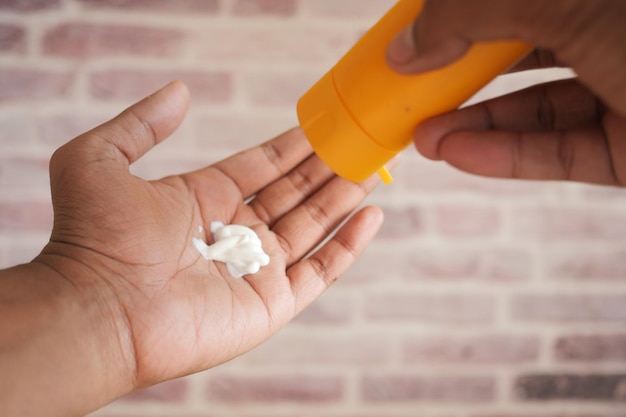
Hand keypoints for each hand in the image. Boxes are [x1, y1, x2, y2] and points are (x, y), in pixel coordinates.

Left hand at [2, 81, 382, 415]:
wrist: (97, 309)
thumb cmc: (90, 238)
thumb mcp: (98, 159)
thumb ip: (140, 123)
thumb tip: (178, 91)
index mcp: (205, 198)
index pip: (264, 165)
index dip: (295, 145)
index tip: (326, 124)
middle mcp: (235, 231)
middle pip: (294, 192)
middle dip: (328, 166)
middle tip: (361, 142)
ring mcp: (256, 268)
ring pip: (313, 225)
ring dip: (344, 197)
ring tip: (375, 168)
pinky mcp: (271, 303)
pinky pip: (321, 271)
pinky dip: (349, 245)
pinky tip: (371, 215)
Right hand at [386, 0, 625, 184]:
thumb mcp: (556, 1)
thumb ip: (470, 11)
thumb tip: (405, 48)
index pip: (515, 0)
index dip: (461, 15)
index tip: (416, 35)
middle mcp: (610, 32)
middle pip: (524, 52)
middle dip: (461, 75)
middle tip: (414, 90)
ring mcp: (623, 90)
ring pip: (538, 109)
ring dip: (474, 125)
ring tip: (422, 138)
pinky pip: (560, 152)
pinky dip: (505, 156)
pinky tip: (457, 153)